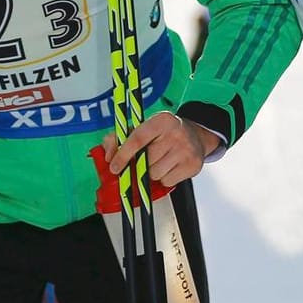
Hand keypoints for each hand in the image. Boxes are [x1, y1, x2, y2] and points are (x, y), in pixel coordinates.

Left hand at [97, 111, 219, 193]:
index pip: (137, 139)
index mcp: (161, 120)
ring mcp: (186, 150)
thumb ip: (118, 139)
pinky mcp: (193, 165)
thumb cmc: (162, 134)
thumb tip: (107, 155)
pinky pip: (167, 182)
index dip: (123, 155)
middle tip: (144, 160)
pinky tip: (169, 167)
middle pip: (145, 161)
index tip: (114, 167)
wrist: (195, 136)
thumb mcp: (141, 129)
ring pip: (155, 174)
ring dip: (152, 173)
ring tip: (159, 161)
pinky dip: (164, 179)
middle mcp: (176, 133)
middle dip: (140, 165)